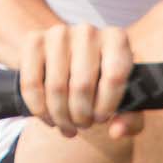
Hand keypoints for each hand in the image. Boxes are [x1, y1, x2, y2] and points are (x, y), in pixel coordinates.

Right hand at [15, 22, 139, 139]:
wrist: (74, 61)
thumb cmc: (104, 85)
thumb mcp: (125, 102)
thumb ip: (130, 119)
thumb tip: (116, 131)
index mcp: (117, 39)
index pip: (114, 77)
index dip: (106, 106)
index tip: (101, 119)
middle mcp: (88, 31)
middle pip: (81, 85)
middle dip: (80, 116)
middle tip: (82, 125)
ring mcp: (58, 32)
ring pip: (55, 87)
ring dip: (60, 116)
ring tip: (67, 125)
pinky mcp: (34, 40)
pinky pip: (31, 83)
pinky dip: (38, 109)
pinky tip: (48, 117)